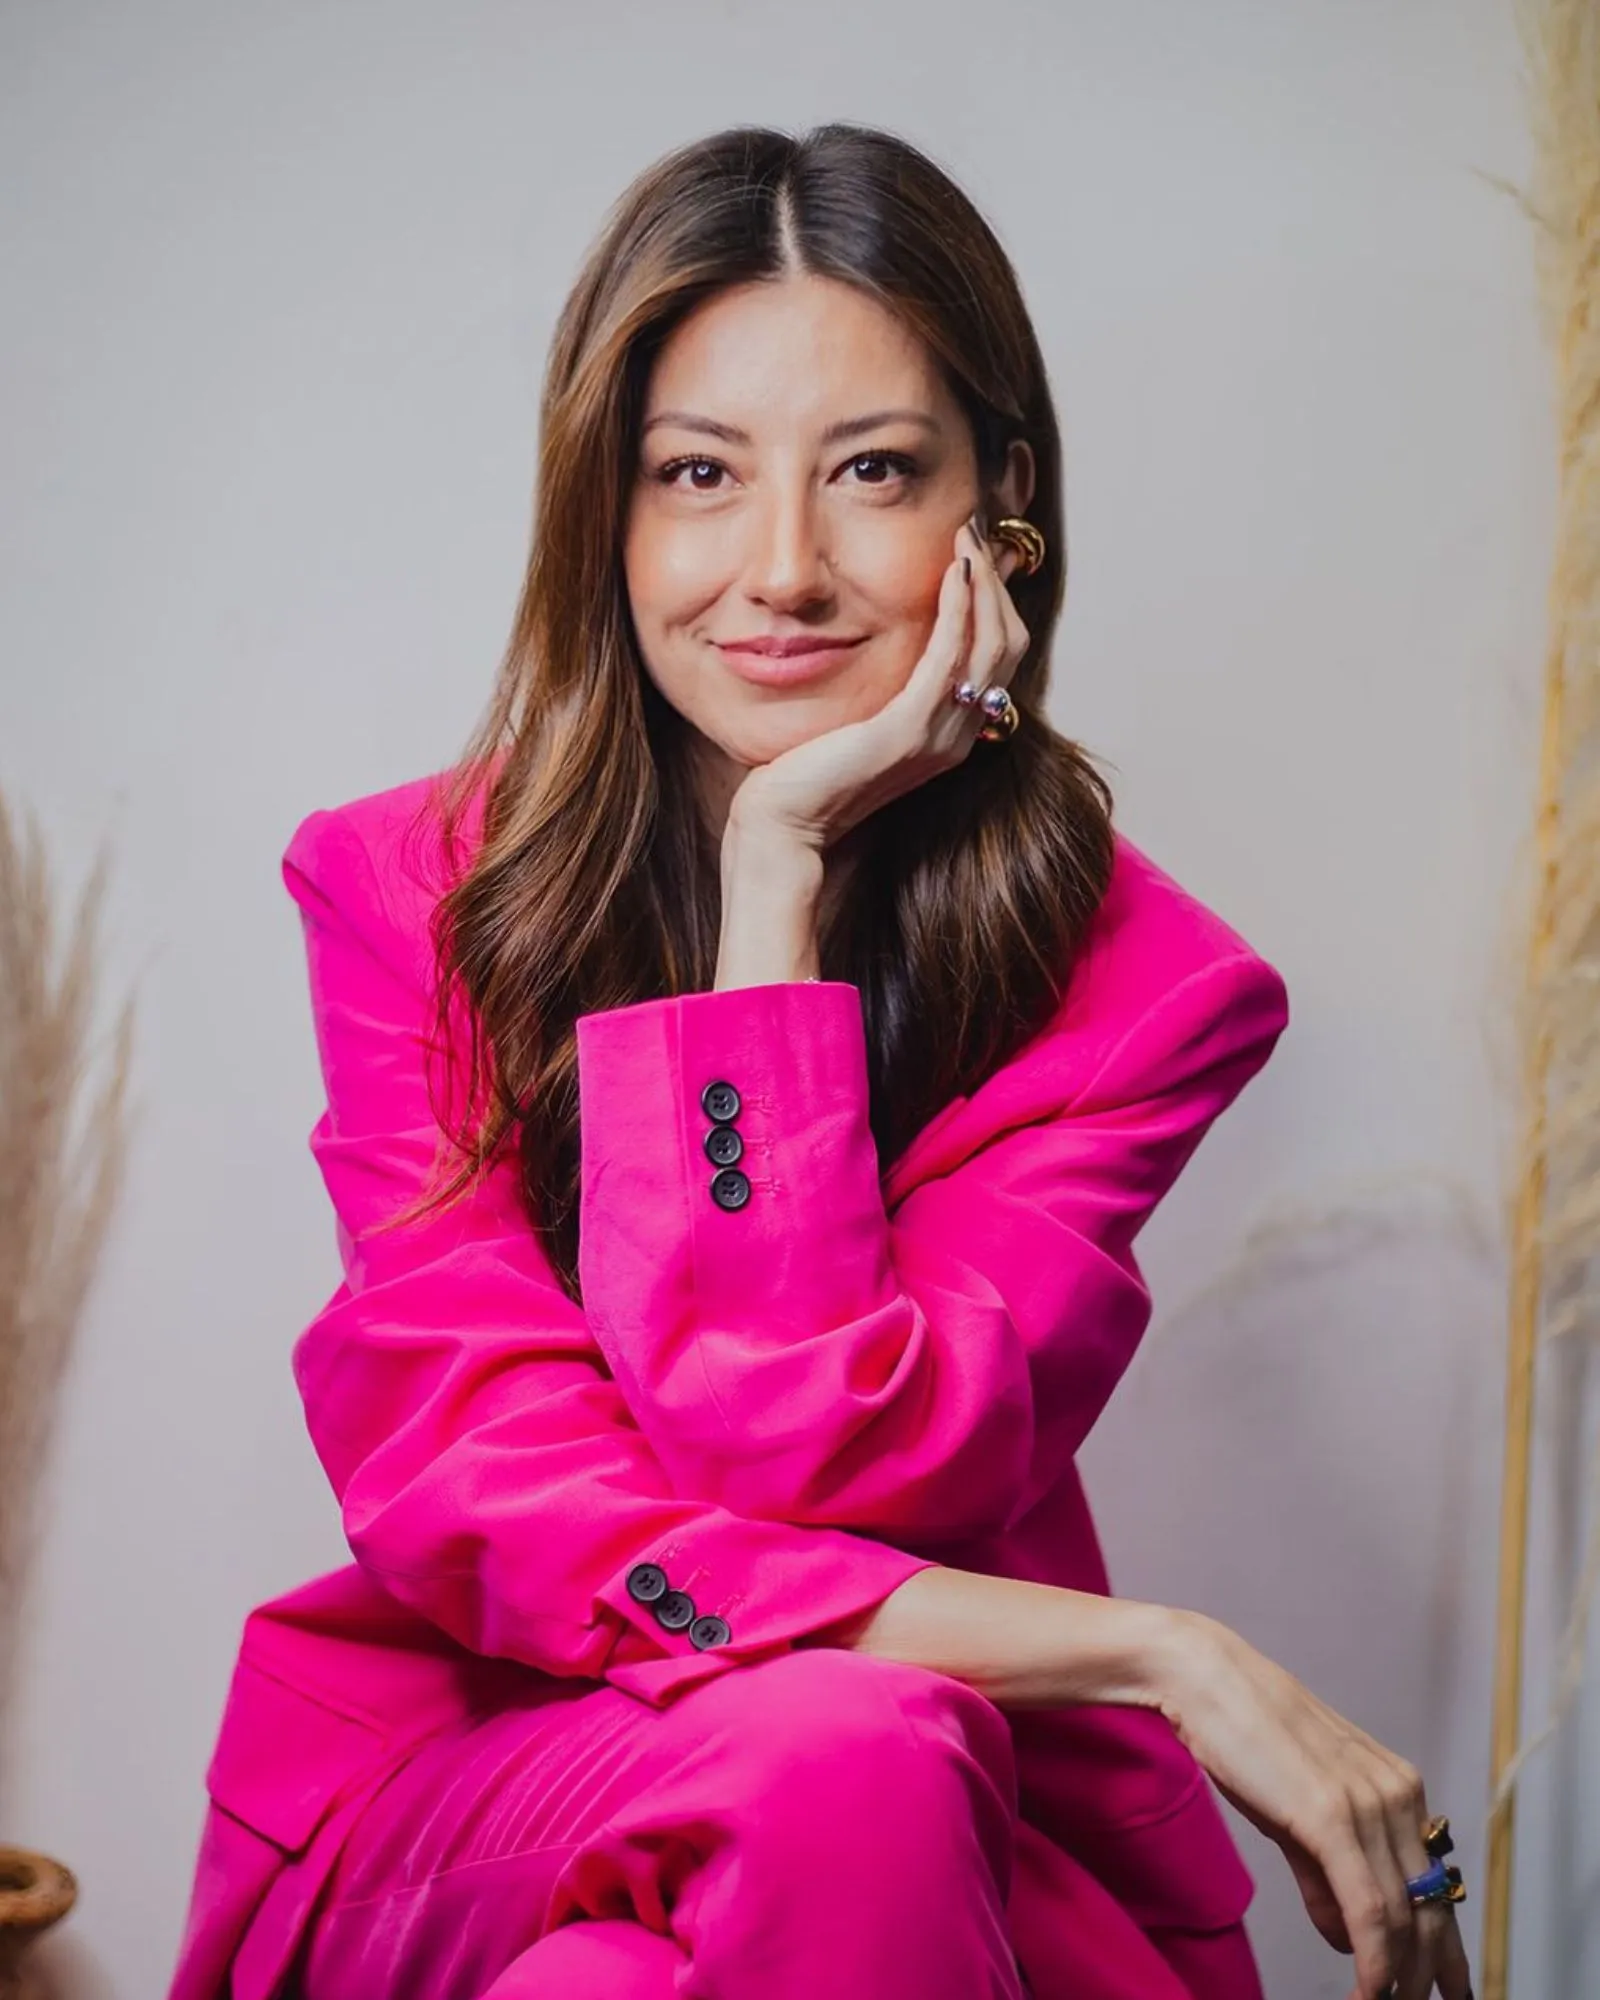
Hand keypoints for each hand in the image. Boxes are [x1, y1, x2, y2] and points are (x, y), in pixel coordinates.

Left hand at [725, 513, 1029, 852]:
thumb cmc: (806, 773)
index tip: (974, 552)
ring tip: (966, 538)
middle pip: (1007, 645)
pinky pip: (950, 659)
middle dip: (996, 582)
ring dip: (984, 584)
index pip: (998, 656)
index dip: (995, 600)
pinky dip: (959, 610)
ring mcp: (938, 736)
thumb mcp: (858, 720)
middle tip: (973, 531)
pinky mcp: (909, 732)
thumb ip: (886, 687)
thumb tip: (885, 639)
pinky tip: (951, 572)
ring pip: (992, 647)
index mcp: (950, 733)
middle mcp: (957, 736)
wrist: (781, 826)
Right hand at [1155, 1614, 1472, 1999]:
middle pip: (1431, 1909)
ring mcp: (1369, 1805)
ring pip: (1404, 1918)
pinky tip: (1370, 1992)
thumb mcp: (1296, 1813)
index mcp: (1398, 1788)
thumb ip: (1325, 1875)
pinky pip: (1370, 1910)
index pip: (1436, 1886)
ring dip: (1399, 1979)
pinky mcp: (1333, 1817)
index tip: (1445, 1989)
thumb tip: (1349, 1937)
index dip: (1444, 1950)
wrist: (1206, 1680)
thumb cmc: (1245, 1738)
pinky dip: (1375, 1963)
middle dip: (1429, 1975)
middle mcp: (1399, 1795)